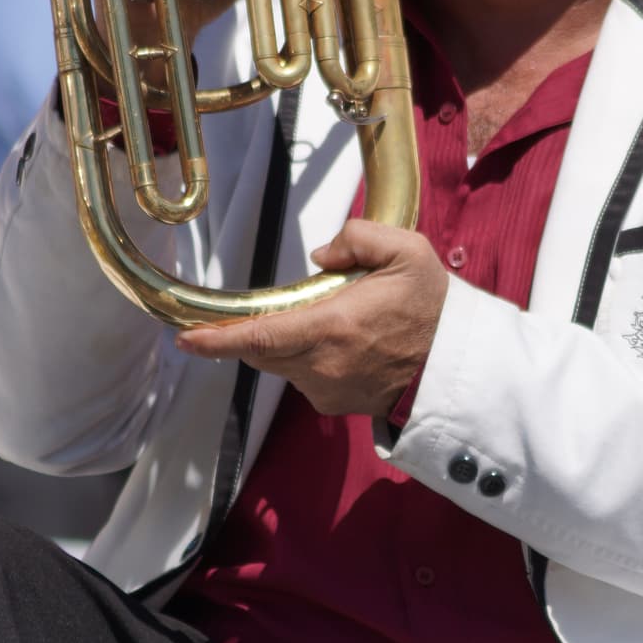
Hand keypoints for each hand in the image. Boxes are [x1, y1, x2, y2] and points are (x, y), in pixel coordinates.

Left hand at [176, 219, 448, 416]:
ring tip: (333, 321)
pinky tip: (343, 345)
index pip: (258, 335)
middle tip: (277, 308)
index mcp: (333, 327)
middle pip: (261, 350)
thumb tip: (321, 255)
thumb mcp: (408, 251)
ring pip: (281, 363)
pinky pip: (303, 378)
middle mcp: (322, 365)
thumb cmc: (434, 309)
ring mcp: (327, 390)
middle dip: (253, 330)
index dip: (216, 340)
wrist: (458, 366)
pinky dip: (307, 359)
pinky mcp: (334, 405)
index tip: (185, 338)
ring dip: (286, 342)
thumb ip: (359, 237)